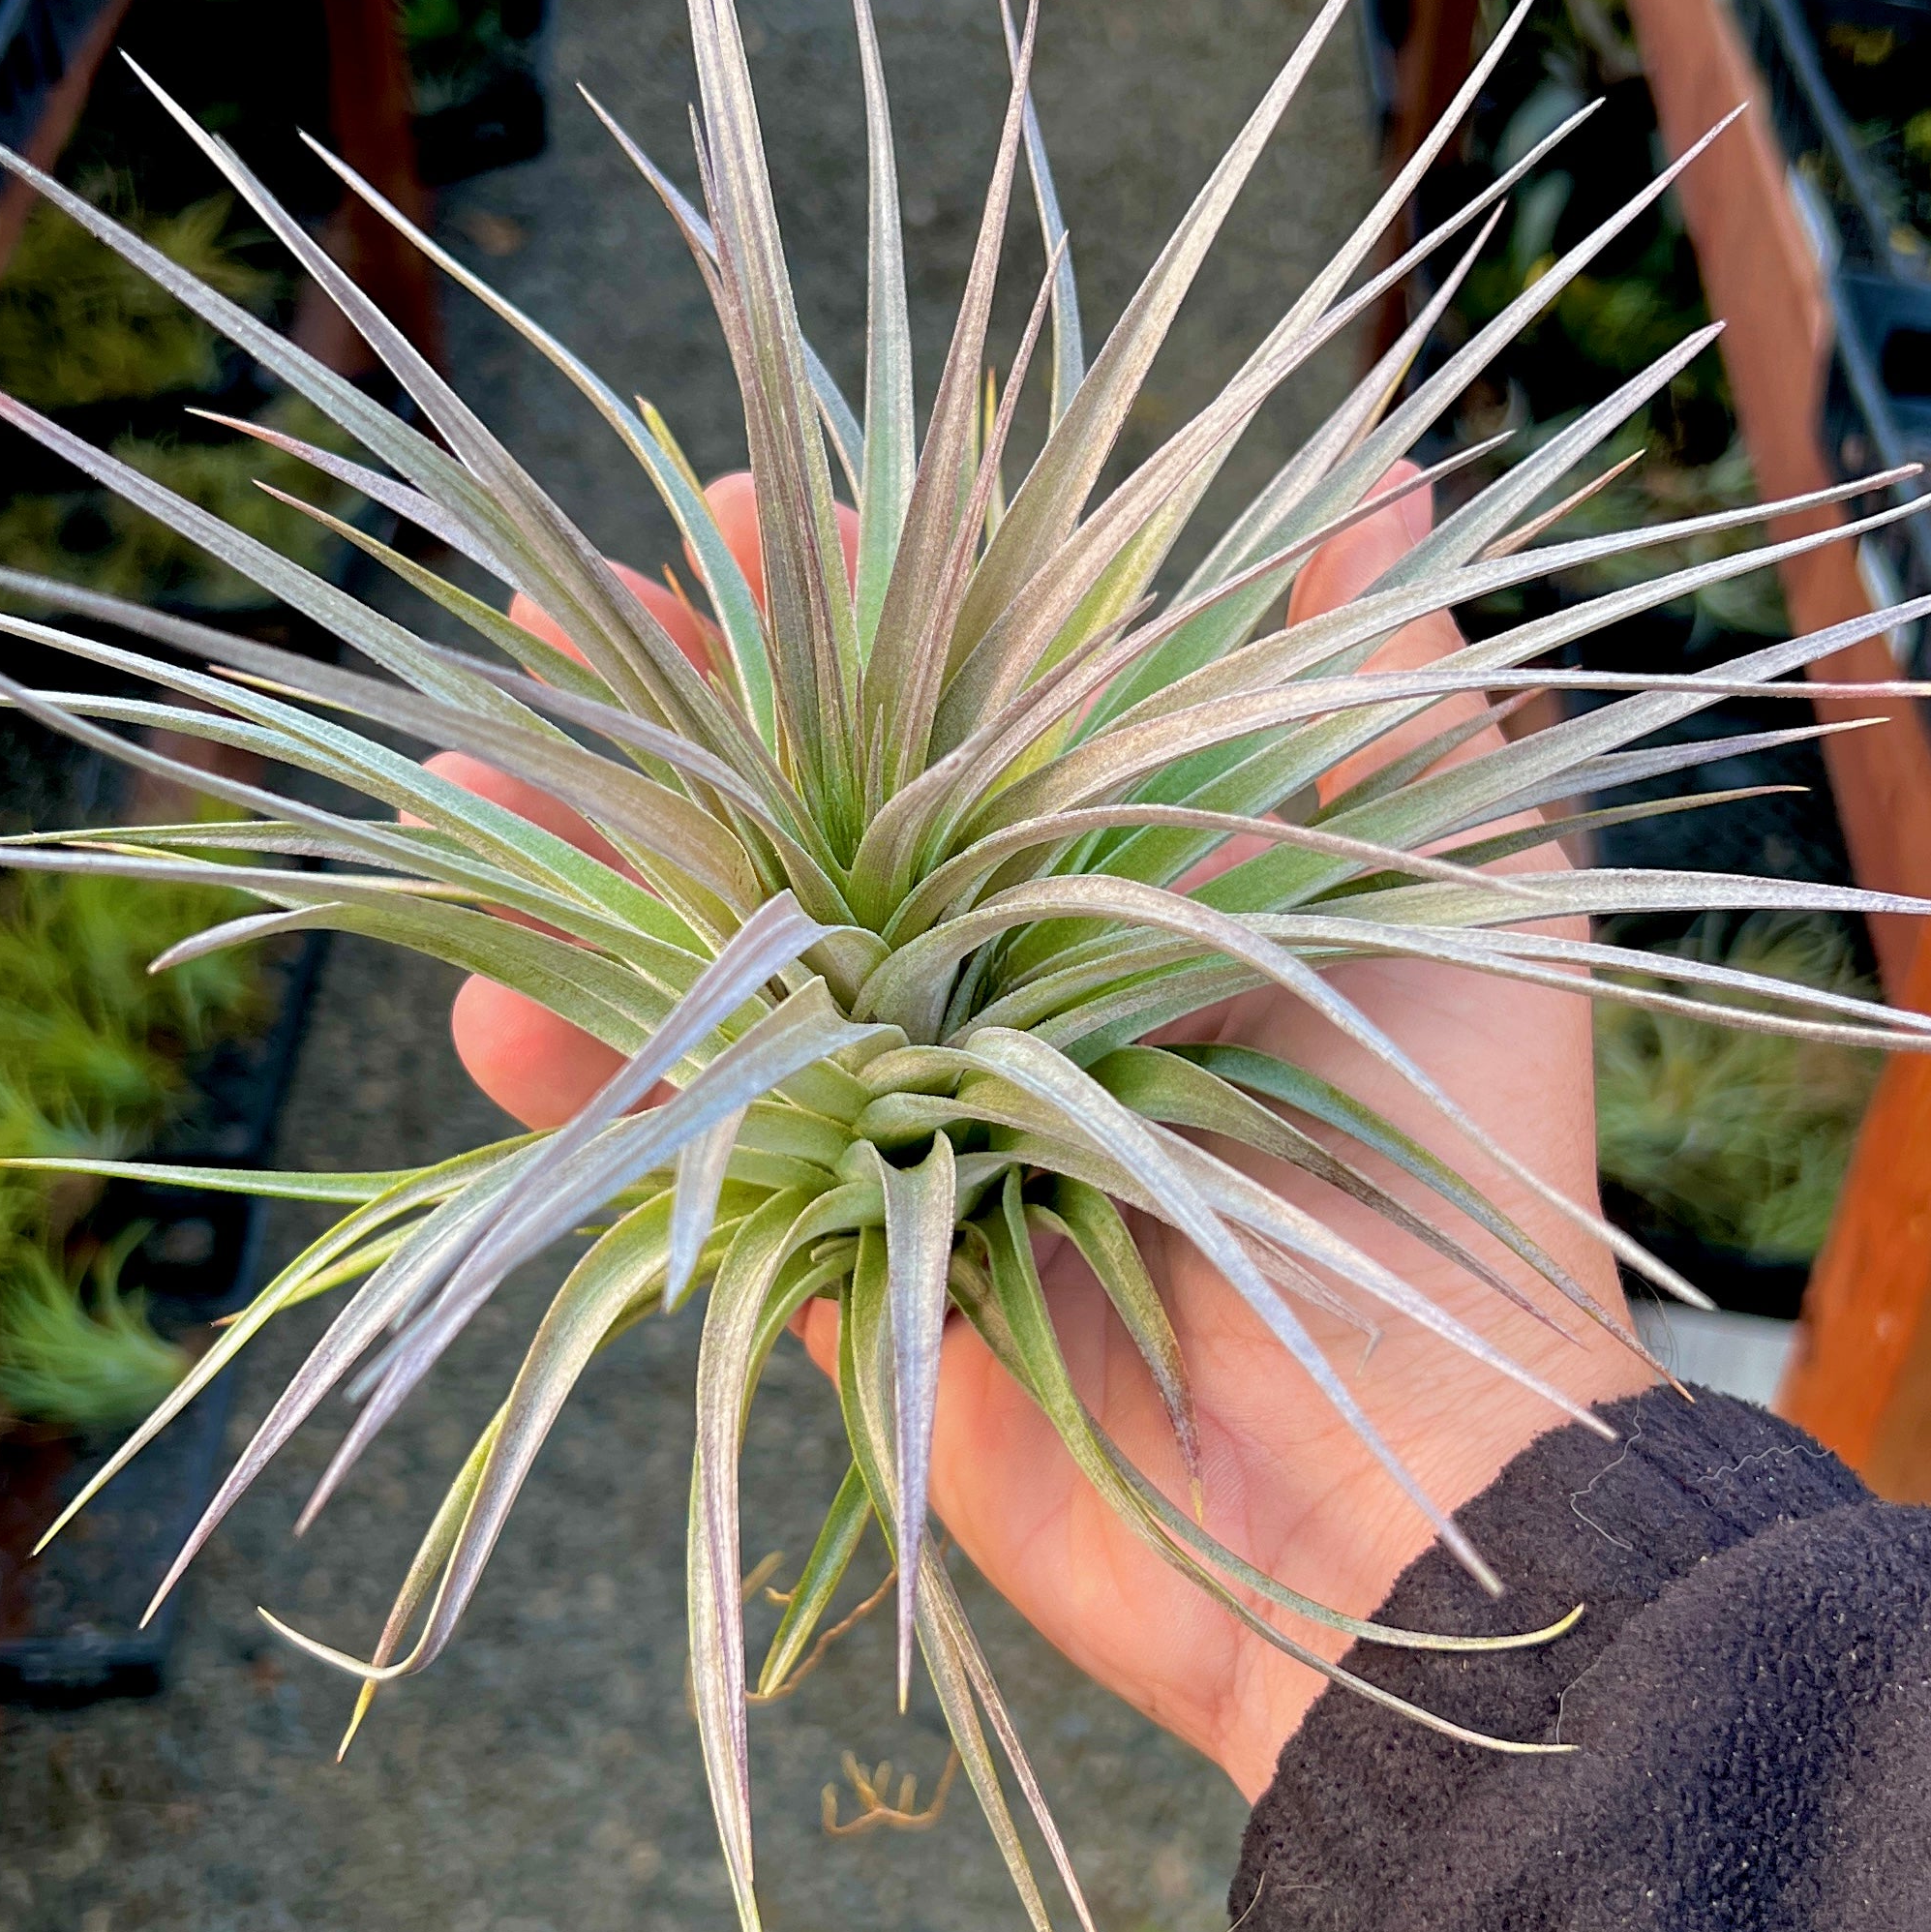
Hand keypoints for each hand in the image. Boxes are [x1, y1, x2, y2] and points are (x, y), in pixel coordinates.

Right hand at [437, 474, 1649, 1801]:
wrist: (1407, 1470)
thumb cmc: (1459, 1153)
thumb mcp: (1469, 871)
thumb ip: (1381, 676)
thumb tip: (1384, 461)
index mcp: (1132, 872)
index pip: (956, 694)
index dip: (846, 601)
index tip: (736, 508)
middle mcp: (1011, 977)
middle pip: (806, 817)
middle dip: (669, 717)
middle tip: (538, 625)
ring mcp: (923, 1117)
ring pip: (724, 973)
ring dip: (585, 883)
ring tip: (460, 783)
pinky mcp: (858, 1257)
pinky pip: (705, 1156)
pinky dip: (596, 1090)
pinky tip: (496, 1008)